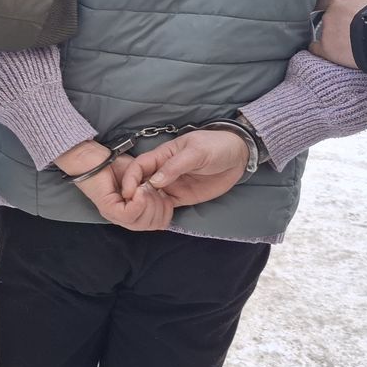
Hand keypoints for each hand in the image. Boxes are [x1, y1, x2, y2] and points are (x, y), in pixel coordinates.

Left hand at [55, 141, 173, 230]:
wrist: (94, 157)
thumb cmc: (116, 166)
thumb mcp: (143, 178)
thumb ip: (154, 189)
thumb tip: (169, 198)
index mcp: (133, 214)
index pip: (157, 224)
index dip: (166, 210)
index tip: (166, 194)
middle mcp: (124, 219)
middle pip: (151, 225)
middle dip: (160, 206)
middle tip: (155, 188)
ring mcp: (115, 215)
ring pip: (141, 222)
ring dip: (150, 202)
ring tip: (146, 186)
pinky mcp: (108, 209)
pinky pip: (130, 214)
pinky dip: (139, 202)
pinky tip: (139, 189)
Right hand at [121, 131, 247, 207]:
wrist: (237, 156)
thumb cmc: (215, 146)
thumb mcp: (196, 152)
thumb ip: (175, 166)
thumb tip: (155, 181)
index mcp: (162, 155)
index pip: (139, 166)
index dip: (130, 179)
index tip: (128, 193)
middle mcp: (162, 171)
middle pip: (141, 184)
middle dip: (135, 196)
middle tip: (135, 209)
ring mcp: (172, 185)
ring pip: (151, 197)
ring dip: (146, 207)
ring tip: (146, 216)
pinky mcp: (181, 197)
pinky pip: (165, 206)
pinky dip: (158, 213)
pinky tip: (156, 219)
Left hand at [309, 0, 366, 68]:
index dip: (325, 6)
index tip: (328, 10)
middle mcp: (330, 14)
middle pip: (325, 19)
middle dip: (333, 24)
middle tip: (345, 31)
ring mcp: (327, 32)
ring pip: (323, 35)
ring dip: (330, 39)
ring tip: (343, 45)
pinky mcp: (327, 49)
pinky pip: (316, 49)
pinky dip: (321, 51)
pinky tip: (330, 54)